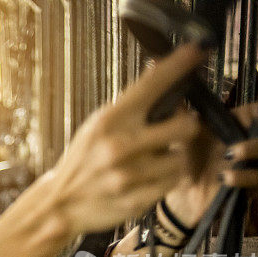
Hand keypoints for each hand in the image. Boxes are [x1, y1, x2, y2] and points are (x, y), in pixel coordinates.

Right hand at [45, 44, 206, 237]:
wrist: (60, 204)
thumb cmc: (82, 160)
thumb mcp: (97, 126)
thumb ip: (129, 105)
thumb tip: (160, 70)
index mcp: (110, 120)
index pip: (152, 85)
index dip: (180, 65)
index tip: (198, 50)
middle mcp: (119, 146)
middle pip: (185, 126)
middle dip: (185, 126)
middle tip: (175, 128)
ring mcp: (129, 176)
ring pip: (181, 158)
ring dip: (174, 157)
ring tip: (155, 159)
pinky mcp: (136, 201)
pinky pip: (172, 183)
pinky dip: (165, 179)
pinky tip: (149, 177)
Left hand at [163, 102, 257, 227]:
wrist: (181, 193)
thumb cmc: (188, 158)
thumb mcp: (185, 134)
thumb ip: (184, 114)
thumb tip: (176, 93)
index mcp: (244, 123)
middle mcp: (257, 140)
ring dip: (256, 147)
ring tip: (230, 153)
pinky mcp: (254, 187)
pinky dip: (244, 177)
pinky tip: (224, 177)